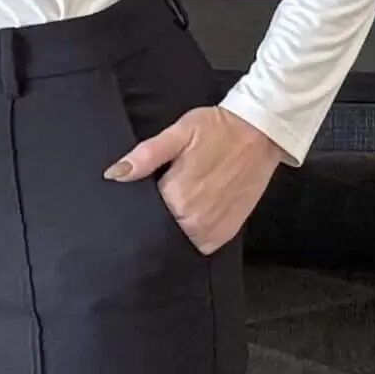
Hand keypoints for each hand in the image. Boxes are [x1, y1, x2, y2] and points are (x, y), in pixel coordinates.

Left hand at [104, 103, 287, 252]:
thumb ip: (146, 156)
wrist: (260, 134)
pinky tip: (193, 213)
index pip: (142, 216)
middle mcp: (195, 220)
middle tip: (162, 193)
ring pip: (179, 240)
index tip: (140, 194)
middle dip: (155, 217)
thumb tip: (113, 174)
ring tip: (180, 201)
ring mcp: (213, 230)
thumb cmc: (217, 129)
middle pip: (159, 230)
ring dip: (175, 227)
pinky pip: (201, 244)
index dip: (136, 206)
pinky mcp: (227, 233)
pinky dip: (193, 233)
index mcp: (177, 196)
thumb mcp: (178, 133)